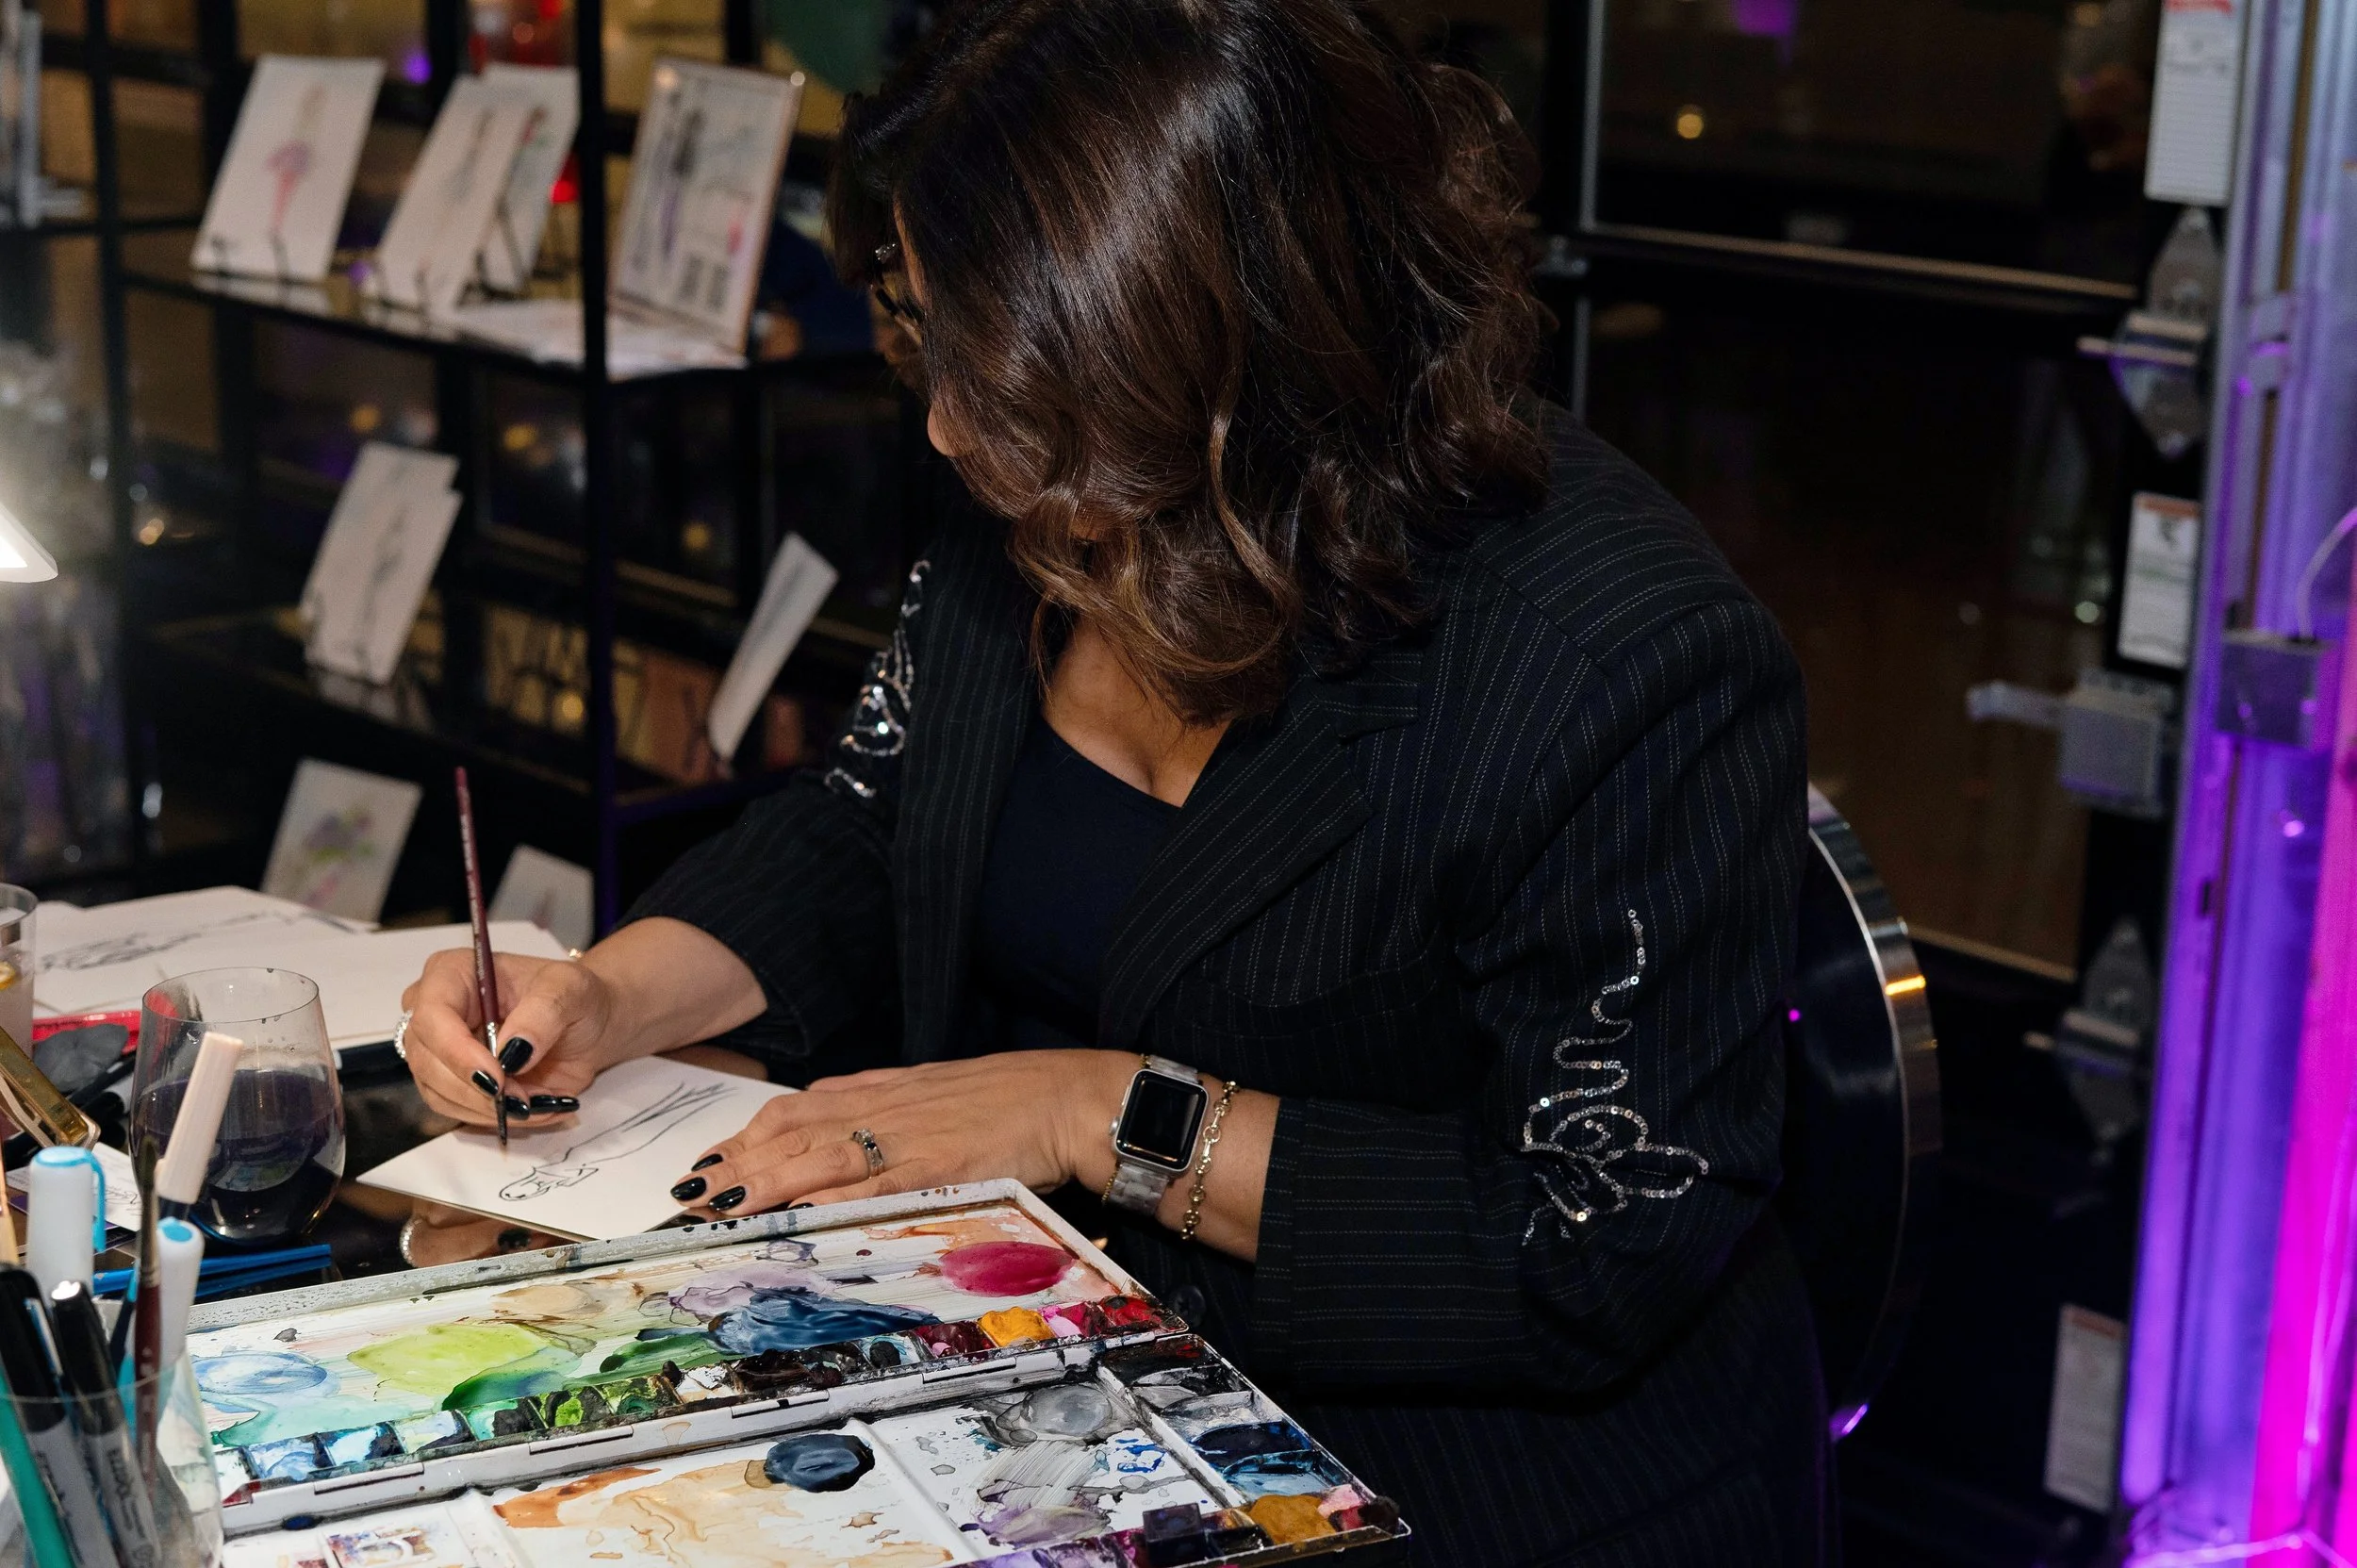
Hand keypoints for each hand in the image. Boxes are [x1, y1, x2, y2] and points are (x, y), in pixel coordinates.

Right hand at [398, 950, 613, 1129]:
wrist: (588, 1024)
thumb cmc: (574, 996)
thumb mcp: (571, 990)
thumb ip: (543, 1014)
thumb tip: (513, 1051)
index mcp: (453, 973)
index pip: (432, 1015)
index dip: (457, 1052)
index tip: (497, 1078)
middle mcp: (435, 1010)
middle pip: (427, 1060)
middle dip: (476, 1090)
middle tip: (522, 1100)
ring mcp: (439, 1049)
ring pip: (439, 1092)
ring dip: (487, 1109)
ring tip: (537, 1103)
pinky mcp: (452, 1081)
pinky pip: (458, 1110)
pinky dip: (495, 1118)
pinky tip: (532, 1110)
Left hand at [670, 1051, 1129, 1215]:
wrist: (1067, 1097)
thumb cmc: (1008, 1097)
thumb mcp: (931, 1091)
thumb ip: (880, 1102)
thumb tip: (831, 1113)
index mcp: (881, 1091)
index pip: (795, 1110)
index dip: (746, 1137)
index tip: (709, 1161)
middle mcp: (882, 1110)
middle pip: (791, 1134)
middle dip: (734, 1163)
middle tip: (687, 1193)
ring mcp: (905, 1139)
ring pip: (817, 1158)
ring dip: (761, 1183)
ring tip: (716, 1205)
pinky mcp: (932, 1169)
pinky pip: (870, 1188)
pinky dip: (827, 1203)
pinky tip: (794, 1218)